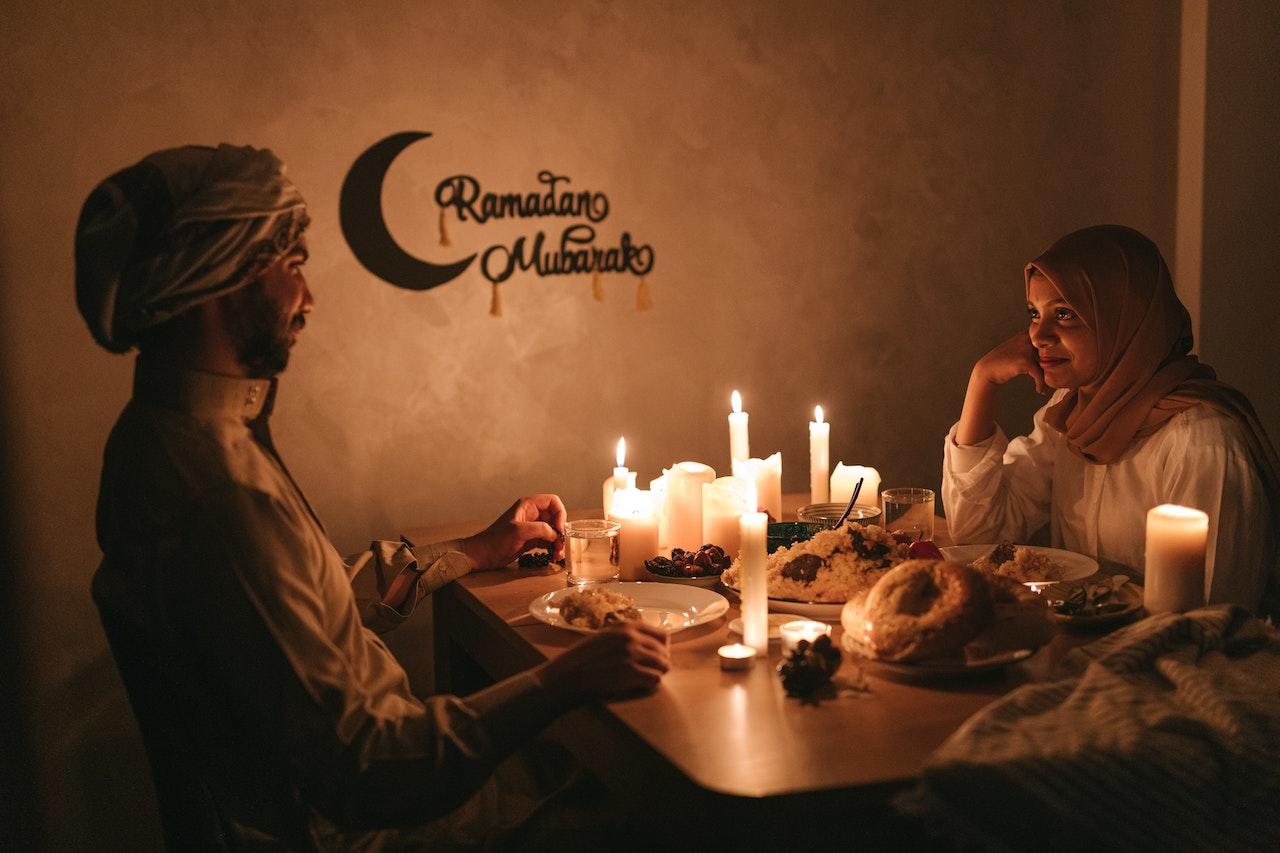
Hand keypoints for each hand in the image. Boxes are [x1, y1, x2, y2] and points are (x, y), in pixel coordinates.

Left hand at [461, 494, 566, 568]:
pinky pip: (547, 542)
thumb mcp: (519, 531)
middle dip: (560, 531)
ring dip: (558, 542)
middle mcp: (532, 515)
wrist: (483, 555)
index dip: (560, 513)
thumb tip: (555, 534)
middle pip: (555, 518)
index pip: (552, 502)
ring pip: (553, 531)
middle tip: (562, 545)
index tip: (560, 528)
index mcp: (528, 506)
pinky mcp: (531, 541)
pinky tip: (553, 556)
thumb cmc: (496, 540)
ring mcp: (532, 528)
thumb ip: (540, 529)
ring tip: (558, 554)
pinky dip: (552, 548)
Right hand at [534, 622, 670, 703]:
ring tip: (643, 680)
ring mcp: (632, 653)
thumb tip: (649, 645)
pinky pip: (656, 680)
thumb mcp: (605, 637)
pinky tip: (639, 687)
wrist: (566, 676)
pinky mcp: (630, 672)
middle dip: (660, 664)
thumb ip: (626, 637)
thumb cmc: (583, 660)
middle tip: (648, 673)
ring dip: (656, 674)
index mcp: (626, 626)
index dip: (661, 648)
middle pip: (665, 651)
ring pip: (664, 665)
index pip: (663, 634)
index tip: (655, 658)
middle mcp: (631, 636)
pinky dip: (650, 685)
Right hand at [974, 332, 1046, 394]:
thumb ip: (1029, 346)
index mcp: (1024, 334)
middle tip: (1053, 374)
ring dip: (1047, 375)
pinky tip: (1039, 391)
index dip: (1051, 350)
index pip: (1046, 339)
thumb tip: (1047, 351)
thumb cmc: (1001, 361)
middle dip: (1054, 362)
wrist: (987, 370)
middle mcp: (1026, 338)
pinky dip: (1040, 384)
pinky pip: (1039, 374)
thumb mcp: (1015, 348)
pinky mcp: (1026, 361)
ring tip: (1045, 384)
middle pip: (1050, 350)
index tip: (1051, 363)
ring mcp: (1026, 349)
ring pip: (1046, 363)